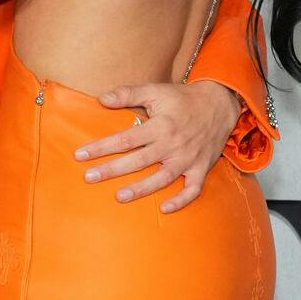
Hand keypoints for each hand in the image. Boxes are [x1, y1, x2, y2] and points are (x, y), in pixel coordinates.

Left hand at [74, 80, 241, 213]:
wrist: (220, 104)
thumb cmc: (183, 99)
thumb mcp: (156, 90)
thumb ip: (128, 94)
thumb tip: (101, 99)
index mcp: (160, 125)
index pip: (126, 138)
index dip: (102, 147)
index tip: (80, 155)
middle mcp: (173, 144)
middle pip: (139, 160)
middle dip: (112, 169)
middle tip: (89, 178)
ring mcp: (188, 159)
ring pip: (163, 178)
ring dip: (142, 189)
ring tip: (120, 197)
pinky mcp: (200, 168)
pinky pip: (192, 189)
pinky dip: (181, 200)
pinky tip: (163, 209)